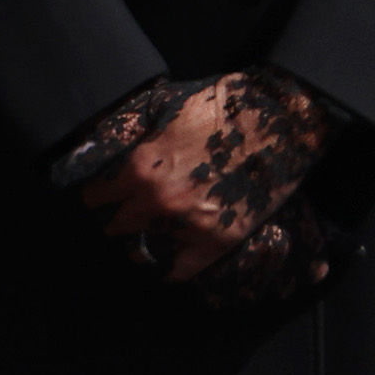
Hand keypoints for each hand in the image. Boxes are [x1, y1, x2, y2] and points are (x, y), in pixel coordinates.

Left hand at [77, 76, 330, 285]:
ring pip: (146, 248)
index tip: (98, 197)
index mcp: (141, 166)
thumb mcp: (166, 106)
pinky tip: (168, 265)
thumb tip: (98, 138)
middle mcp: (159, 200)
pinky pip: (182, 270)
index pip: (97, 196)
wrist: (279, 119)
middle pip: (117, 225)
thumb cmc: (223, 104)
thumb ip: (133, 130)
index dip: (96, 195)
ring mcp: (188, 224)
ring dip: (143, 241)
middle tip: (119, 216)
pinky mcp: (218, 240)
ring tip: (144, 236)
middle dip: (116, 219)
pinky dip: (172, 269)